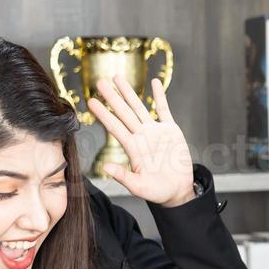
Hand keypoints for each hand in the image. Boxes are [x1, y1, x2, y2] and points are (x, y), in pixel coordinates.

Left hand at [86, 73, 195, 206]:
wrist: (178, 190)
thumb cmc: (158, 191)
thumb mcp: (139, 187)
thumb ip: (123, 176)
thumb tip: (105, 168)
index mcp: (133, 148)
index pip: (115, 127)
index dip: (103, 114)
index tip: (91, 101)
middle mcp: (141, 136)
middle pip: (124, 112)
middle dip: (112, 97)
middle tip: (100, 81)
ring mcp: (156, 132)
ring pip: (139, 108)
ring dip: (130, 93)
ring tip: (119, 77)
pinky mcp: (171, 130)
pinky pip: (164, 110)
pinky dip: (160, 96)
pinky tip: (155, 82)